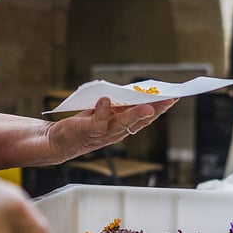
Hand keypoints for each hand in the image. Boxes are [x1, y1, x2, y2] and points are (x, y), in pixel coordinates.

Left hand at [48, 96, 177, 162]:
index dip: (160, 108)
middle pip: (139, 121)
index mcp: (123, 126)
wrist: (58, 141)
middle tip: (169, 99)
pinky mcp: (88, 131)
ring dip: (134, 114)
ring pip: (123, 124)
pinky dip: (101, 111)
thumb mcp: (105, 112)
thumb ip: (118, 105)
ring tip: (145, 105)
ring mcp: (103, 133)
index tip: (174, 97)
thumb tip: (133, 91)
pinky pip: (97, 121)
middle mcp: (116, 132)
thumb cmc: (83, 125)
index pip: (146, 117)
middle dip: (155, 110)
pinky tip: (105, 100)